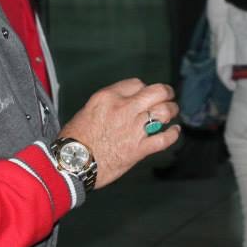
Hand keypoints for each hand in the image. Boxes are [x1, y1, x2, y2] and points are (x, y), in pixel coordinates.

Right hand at [59, 78, 178, 188]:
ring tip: (172, 112)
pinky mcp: (139, 149)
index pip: (136, 83)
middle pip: (156, 92)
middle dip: (166, 92)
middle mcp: (124, 109)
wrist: (71, 163)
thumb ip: (108, 105)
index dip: (144, 88)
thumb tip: (123, 105)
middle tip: (168, 96)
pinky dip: (173, 135)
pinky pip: (164, 139)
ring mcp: (133, 128)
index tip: (145, 94)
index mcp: (108, 97)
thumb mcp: (88, 110)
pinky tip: (175, 131)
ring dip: (172, 111)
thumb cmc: (74, 140)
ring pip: (164, 112)